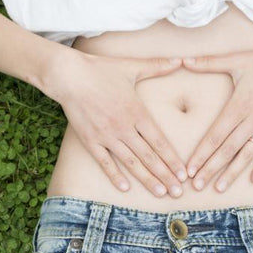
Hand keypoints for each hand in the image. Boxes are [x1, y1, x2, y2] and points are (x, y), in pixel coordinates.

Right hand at [46, 51, 188, 196]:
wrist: (69, 76)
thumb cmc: (101, 70)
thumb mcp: (132, 67)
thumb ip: (158, 66)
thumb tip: (181, 60)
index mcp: (137, 112)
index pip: (159, 142)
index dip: (172, 160)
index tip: (183, 174)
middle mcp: (124, 127)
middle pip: (149, 156)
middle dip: (165, 176)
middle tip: (178, 193)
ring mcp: (106, 135)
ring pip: (131, 162)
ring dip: (147, 179)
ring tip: (160, 193)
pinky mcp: (90, 140)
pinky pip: (105, 162)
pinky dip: (115, 175)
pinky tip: (125, 188)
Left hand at [180, 41, 252, 191]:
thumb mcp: (236, 60)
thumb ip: (208, 62)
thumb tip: (183, 59)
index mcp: (238, 106)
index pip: (215, 136)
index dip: (201, 154)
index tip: (189, 169)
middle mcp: (251, 121)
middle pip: (227, 150)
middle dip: (210, 169)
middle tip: (196, 186)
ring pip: (246, 155)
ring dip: (232, 173)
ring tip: (219, 189)